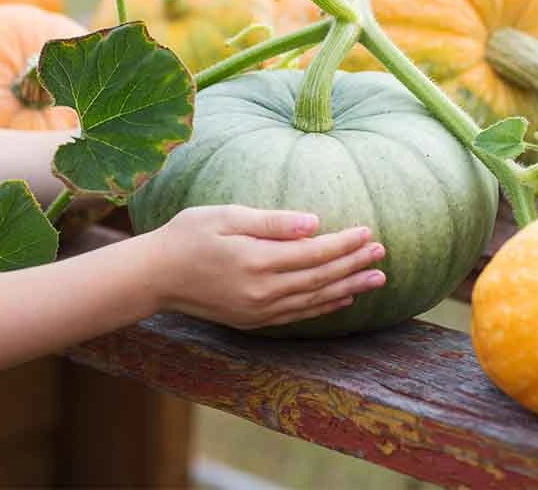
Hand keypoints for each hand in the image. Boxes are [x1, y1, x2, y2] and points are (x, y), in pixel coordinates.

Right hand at [143, 204, 386, 329]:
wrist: (154, 276)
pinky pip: (298, 315)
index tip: (368, 231)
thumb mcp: (225, 216)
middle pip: (321, 278)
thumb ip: (272, 222)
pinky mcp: (253, 320)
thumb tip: (314, 223)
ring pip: (314, 300)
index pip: (314, 253)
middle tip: (382, 253)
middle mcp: (262, 291)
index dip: (344, 243)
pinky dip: (324, 306)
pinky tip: (342, 298)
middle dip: (354, 264)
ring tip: (376, 279)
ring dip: (348, 288)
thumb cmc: (187, 236)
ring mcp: (258, 310)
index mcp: (257, 261)